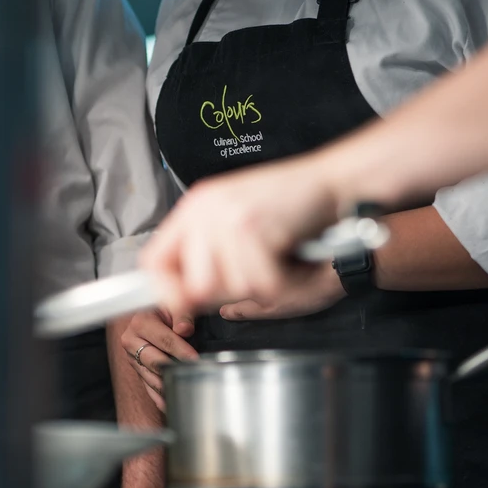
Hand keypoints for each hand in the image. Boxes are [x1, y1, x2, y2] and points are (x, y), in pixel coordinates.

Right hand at [119, 309, 197, 411]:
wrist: (151, 313)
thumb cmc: (165, 307)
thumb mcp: (173, 304)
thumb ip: (181, 314)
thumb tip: (184, 329)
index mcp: (140, 323)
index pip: (164, 340)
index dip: (181, 351)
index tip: (195, 360)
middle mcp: (131, 341)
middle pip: (155, 361)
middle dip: (174, 371)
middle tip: (192, 377)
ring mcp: (132, 357)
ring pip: (151, 377)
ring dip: (167, 386)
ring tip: (185, 393)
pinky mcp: (136, 369)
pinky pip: (147, 387)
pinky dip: (159, 397)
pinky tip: (170, 403)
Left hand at [138, 157, 340, 310]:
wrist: (335, 180)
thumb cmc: (295, 206)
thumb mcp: (239, 223)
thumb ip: (209, 255)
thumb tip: (185, 299)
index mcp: (195, 208)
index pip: (152, 261)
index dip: (166, 292)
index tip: (184, 306)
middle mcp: (204, 209)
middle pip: (194, 286)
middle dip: (229, 293)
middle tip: (257, 273)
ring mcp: (226, 216)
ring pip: (232, 288)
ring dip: (265, 284)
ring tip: (280, 258)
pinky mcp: (252, 226)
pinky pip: (261, 284)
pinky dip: (285, 281)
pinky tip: (294, 257)